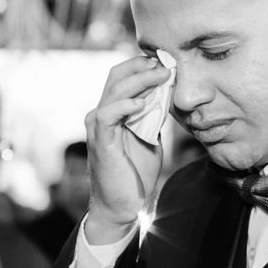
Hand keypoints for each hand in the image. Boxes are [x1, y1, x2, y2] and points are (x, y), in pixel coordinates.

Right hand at [83, 56, 168, 243]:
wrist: (124, 205)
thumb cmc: (135, 173)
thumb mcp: (151, 137)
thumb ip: (155, 117)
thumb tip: (168, 95)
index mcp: (113, 111)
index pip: (123, 76)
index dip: (143, 66)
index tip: (168, 62)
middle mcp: (101, 113)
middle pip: (117, 76)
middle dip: (142, 67)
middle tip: (167, 64)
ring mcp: (98, 126)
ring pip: (114, 91)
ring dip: (139, 81)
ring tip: (161, 76)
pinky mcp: (100, 141)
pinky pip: (108, 115)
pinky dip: (124, 105)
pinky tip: (142, 103)